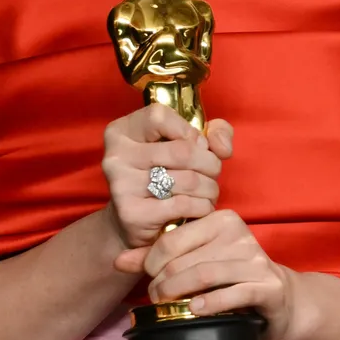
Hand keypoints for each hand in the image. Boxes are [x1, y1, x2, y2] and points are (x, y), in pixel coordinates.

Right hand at [101, 105, 233, 250]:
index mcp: (122, 131)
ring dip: (210, 188)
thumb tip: (222, 148)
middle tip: (212, 174)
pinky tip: (201, 208)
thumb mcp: (184, 144)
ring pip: (188, 180)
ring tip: (208, 193)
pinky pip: (184, 205)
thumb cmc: (162, 176)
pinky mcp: (132, 214)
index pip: (159, 116)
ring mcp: (122, 185)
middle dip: (210, 164)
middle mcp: (116, 155)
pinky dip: (203, 207)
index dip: (189, 131)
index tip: (198, 146)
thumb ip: (212, 133)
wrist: (132, 223)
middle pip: (181, 151)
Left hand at [113, 209, 304, 339]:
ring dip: (179, 293)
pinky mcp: (268, 285)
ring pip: (205, 274)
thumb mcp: (196, 260)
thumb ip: (159, 257)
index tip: (147, 278)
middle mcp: (239, 234)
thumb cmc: (230, 277)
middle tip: (154, 297)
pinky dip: (210, 303)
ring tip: (168, 305)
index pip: (173, 237)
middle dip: (162, 282)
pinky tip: (196, 310)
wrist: (280, 298)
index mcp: (221, 219)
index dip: (152, 260)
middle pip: (185, 259)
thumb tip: (118, 261)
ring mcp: (255, 259)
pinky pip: (233, 294)